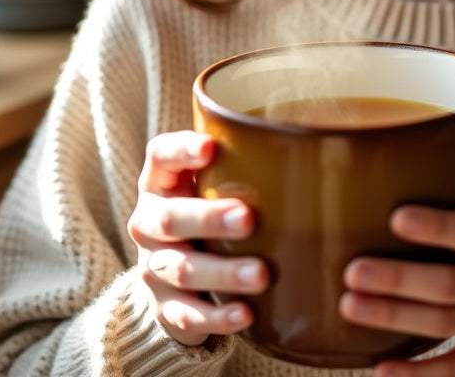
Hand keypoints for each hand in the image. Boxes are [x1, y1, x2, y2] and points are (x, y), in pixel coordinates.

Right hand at [127, 130, 269, 346]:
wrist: (172, 277)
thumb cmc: (205, 211)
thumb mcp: (209, 184)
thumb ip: (237, 163)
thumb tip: (305, 137)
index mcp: (159, 182)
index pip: (159, 156)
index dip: (181, 150)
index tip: (210, 147)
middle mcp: (148, 222)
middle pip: (171, 217)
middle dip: (209, 219)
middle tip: (248, 219)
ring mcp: (153, 266)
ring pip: (183, 269)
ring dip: (223, 272)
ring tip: (261, 274)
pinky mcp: (164, 308)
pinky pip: (188, 315)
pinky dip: (217, 317)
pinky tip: (246, 314)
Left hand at [339, 157, 454, 376]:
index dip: (439, 227)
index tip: (396, 217)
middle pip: (452, 285)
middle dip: (400, 280)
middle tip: (352, 269)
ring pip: (445, 326)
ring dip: (394, 319)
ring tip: (349, 304)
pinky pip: (454, 369)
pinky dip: (417, 374)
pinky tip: (379, 369)